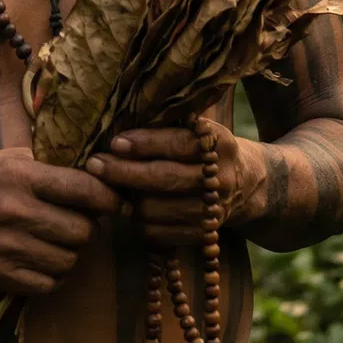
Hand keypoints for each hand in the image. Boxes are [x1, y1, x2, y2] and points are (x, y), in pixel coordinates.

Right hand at [0, 149, 117, 294]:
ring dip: (71, 252)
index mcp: (19, 177)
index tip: (117, 201)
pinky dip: (53, 275)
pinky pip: (47, 284)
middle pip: (82, 231)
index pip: (82, 189)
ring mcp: (6, 247)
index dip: (109, 197)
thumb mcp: (2, 158)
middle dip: (88, 227)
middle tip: (80, 222)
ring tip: (60, 241)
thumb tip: (88, 167)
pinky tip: (44, 261)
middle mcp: (15, 212)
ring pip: (68, 260)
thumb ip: (43, 164)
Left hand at [87, 125, 256, 247]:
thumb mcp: (203, 128)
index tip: (115, 142)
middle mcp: (220, 179)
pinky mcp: (202, 235)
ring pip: (157, 209)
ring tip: (105, 185)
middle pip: (164, 178)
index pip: (178, 144)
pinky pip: (160, 234)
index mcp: (220, 145)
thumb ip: (175, 120)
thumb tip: (130, 108)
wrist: (249, 185)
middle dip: (124, 172)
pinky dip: (138, 221)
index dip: (145, 143)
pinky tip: (127, 206)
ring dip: (127, 198)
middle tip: (94, 164)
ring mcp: (212, 211)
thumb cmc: (209, 148)